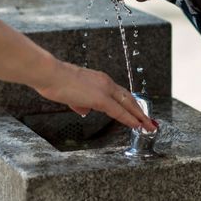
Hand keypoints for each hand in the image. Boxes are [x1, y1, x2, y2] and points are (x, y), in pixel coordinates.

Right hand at [34, 60, 156, 131]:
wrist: (51, 74)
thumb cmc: (56, 81)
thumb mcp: (72, 93)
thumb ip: (81, 102)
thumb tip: (85, 110)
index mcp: (100, 79)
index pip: (120, 93)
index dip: (130, 103)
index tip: (137, 111)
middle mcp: (106, 82)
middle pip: (129, 98)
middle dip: (140, 111)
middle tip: (149, 121)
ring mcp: (105, 90)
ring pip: (128, 104)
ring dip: (140, 116)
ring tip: (148, 126)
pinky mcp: (101, 99)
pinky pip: (120, 111)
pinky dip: (130, 119)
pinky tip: (137, 125)